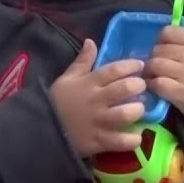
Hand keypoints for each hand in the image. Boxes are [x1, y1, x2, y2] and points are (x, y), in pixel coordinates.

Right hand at [50, 40, 146, 156]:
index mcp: (89, 83)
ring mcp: (98, 122)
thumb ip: (82, 61)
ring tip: (139, 110)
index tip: (140, 65)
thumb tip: (91, 41)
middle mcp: (96, 100)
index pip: (114, 69)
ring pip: (125, 114)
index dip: (131, 65)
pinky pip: (120, 141)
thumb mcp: (67, 78)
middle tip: (142, 87)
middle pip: (125, 88)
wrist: (41, 130)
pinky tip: (136, 136)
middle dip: (139, 85)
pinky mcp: (98, 141)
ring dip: (137, 110)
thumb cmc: (57, 102)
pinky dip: (132, 139)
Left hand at [146, 26, 183, 148]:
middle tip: (157, 68)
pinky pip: (157, 84)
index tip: (164, 51)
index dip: (160, 41)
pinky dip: (153, 86)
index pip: (168, 31)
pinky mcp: (181, 92)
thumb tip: (160, 43)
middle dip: (154, 59)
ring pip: (154, 65)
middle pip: (158, 50)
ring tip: (154, 78)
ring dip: (150, 73)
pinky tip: (157, 89)